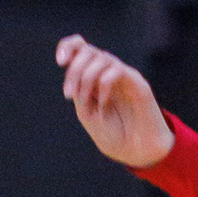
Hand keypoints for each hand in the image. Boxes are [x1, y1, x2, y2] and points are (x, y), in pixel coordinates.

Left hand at [56, 34, 173, 169]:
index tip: (60, 62)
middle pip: (87, 50)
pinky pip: (116, 70)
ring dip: (86, 79)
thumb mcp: (86, 112)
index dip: (67, 46)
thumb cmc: (112, 133)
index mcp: (93, 76)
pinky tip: (103, 105)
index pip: (80, 47)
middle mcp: (108, 72)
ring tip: (84, 102)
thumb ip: (78, 90)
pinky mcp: (137, 81)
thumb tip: (73, 68)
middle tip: (69, 95)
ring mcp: (123, 75)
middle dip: (74, 71)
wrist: (135, 150)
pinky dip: (103, 85)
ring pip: (100, 57)